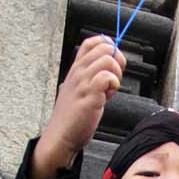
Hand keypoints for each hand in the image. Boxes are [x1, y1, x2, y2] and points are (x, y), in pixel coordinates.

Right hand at [33, 36, 125, 178]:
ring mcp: (82, 82)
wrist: (60, 136)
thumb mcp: (79, 89)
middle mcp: (78, 72)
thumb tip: (111, 66)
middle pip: (104, 47)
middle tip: (114, 78)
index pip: (92, 42)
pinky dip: (113, 84)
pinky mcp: (89, 95)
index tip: (113, 62)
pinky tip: (108, 96)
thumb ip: (92, 76)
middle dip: (117, 60)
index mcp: (76, 68)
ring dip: (116, 74)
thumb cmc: (72, 116)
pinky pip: (106, 77)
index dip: (108, 46)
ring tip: (110, 89)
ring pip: (107, 60)